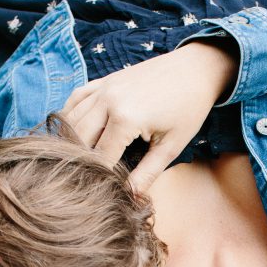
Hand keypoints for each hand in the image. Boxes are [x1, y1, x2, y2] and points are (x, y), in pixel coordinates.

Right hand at [61, 41, 237, 194]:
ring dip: (70, 142)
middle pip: (79, 140)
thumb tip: (131, 199)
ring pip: (72, 120)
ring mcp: (104, 88)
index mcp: (125, 119)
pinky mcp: (104, 80)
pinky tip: (71, 131)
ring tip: (73, 163)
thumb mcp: (171, 146)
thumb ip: (147, 174)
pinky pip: (76, 98)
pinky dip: (69, 116)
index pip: (100, 158)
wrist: (197, 68)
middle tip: (81, 181)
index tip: (98, 192)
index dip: (99, 178)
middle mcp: (108, 101)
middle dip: (80, 163)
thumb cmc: (189, 107)